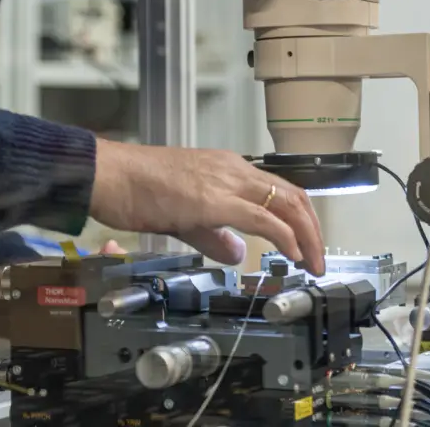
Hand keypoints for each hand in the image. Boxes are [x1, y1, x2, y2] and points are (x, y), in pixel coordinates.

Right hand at [89, 139, 325, 274]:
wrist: (109, 175)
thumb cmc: (135, 189)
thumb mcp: (183, 216)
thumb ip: (214, 235)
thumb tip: (238, 252)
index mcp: (226, 168)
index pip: (278, 189)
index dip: (299, 218)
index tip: (308, 244)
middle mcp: (232, 169)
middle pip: (292, 195)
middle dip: (313, 228)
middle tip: (320, 258)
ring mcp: (225, 181)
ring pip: (285, 203)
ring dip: (307, 235)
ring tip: (314, 262)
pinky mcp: (215, 200)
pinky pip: (263, 218)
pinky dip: (286, 237)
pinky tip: (293, 255)